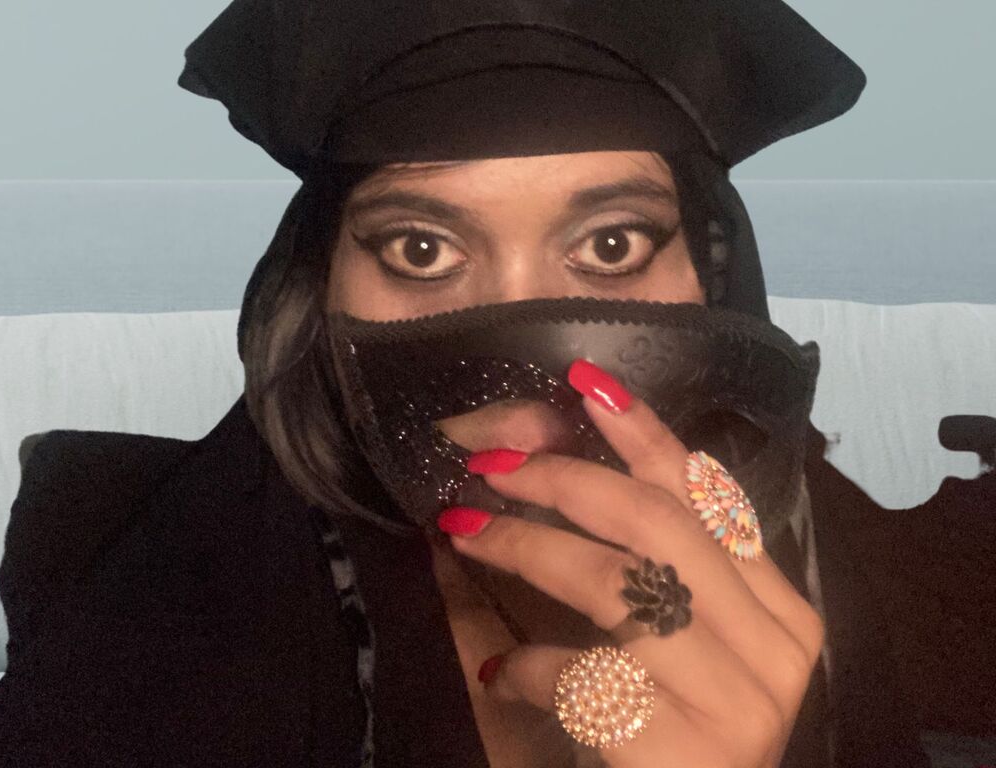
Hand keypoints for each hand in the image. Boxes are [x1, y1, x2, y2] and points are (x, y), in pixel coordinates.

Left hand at [438, 359, 824, 767]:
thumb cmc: (666, 741)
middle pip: (659, 523)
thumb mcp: (657, 649)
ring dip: (525, 546)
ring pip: (617, 584)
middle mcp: (777, 649)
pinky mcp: (686, 753)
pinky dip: (527, 663)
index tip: (586, 383)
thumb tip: (526, 485)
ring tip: (464, 531)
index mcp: (778, 612)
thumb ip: (618, 571)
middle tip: (492, 464)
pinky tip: (500, 670)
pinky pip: (586, 676)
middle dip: (565, 478)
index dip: (645, 433)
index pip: (708, 497)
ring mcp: (740, 703)